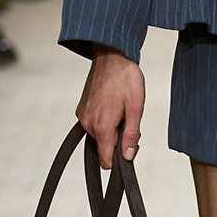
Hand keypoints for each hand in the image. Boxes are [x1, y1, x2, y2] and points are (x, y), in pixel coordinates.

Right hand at [77, 45, 144, 167]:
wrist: (111, 55)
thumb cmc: (125, 78)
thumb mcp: (136, 108)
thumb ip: (131, 135)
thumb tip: (128, 156)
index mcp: (102, 126)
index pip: (106, 160)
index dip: (120, 158)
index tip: (130, 145)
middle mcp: (87, 123)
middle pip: (104, 147)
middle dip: (118, 139)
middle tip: (128, 119)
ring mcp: (82, 115)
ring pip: (99, 135)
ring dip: (111, 128)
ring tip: (120, 108)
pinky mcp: (81, 109)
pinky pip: (93, 123)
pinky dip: (104, 119)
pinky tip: (112, 104)